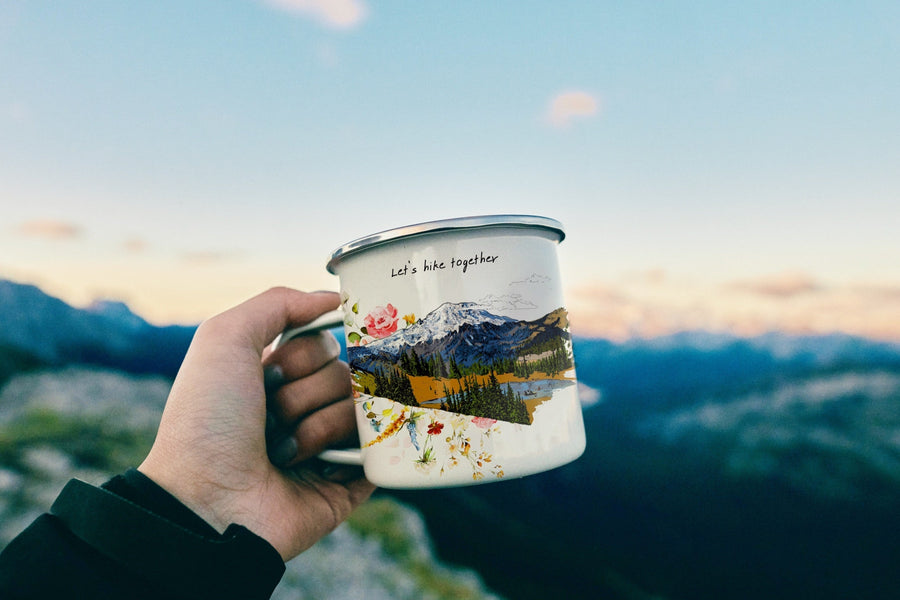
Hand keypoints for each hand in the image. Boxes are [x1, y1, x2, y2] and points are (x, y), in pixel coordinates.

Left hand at [138, 287, 374, 560]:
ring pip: (362, 409)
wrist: (206, 501)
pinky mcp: (350, 481)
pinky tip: (317, 467)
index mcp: (279, 377)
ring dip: (316, 427)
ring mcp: (330, 445)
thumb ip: (279, 302)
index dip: (302, 355)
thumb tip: (336, 297)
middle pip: (347, 373)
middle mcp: (306, 407)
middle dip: (306, 393)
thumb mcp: (225, 338)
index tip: (269, 373)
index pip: (326, 344)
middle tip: (271, 417)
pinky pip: (378, 450)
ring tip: (282, 452)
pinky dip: (347, 453)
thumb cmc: (207, 420)